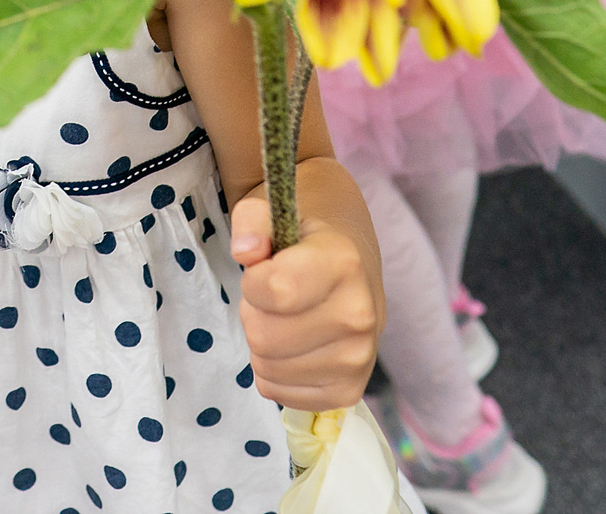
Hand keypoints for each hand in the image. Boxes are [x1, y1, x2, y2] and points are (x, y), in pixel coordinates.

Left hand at [230, 195, 380, 412]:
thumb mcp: (272, 211)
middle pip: (265, 337)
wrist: (349, 264)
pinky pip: (281, 394)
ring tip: (286, 319)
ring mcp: (359, 358)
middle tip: (274, 297)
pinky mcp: (349, 390)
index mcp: (343, 263)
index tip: (264, 269)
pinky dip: (274, 373)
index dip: (253, 282)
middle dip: (254, 314)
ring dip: (262, 345)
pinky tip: (293, 347)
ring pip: (269, 369)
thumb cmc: (302, 239)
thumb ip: (251, 221)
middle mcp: (360, 314)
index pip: (275, 291)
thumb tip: (246, 251)